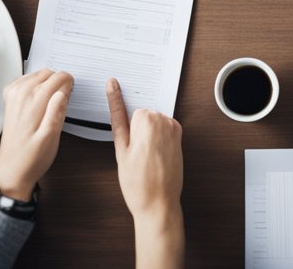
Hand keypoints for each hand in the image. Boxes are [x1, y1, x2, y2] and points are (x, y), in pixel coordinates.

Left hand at [0, 69, 72, 199]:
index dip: (69, 87)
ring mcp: (14, 95)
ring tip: (50, 104)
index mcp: (33, 102)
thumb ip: (56, 113)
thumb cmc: (32, 158)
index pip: (60, 78)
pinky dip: (36, 84)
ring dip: (48, 84)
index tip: (69, 99)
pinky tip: (39, 99)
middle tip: (61, 104)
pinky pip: (27, 79)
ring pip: (39, 74)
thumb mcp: (50, 139)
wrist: (12, 169)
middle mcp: (21, 94)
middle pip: (50, 73)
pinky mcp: (10, 98)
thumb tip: (62, 92)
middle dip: (59, 84)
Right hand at [108, 77, 183, 227]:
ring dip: (149, 136)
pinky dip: (158, 139)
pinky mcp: (180, 137)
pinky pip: (164, 130)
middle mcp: (164, 121)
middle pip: (144, 116)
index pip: (132, 111)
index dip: (128, 128)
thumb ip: (117, 115)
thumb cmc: (138, 183)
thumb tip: (113, 90)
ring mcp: (174, 129)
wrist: (158, 204)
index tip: (116, 96)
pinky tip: (154, 158)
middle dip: (138, 132)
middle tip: (135, 155)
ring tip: (145, 159)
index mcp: (147, 120)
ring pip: (154, 123)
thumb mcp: (120, 149)